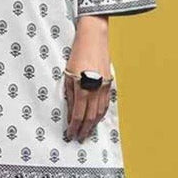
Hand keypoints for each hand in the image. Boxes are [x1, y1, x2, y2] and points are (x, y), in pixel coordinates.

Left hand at [63, 16, 111, 142]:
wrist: (93, 40)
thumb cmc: (77, 55)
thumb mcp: (67, 75)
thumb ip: (69, 94)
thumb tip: (70, 111)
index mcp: (82, 89)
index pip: (78, 115)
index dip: (74, 127)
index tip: (70, 134)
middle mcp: (94, 90)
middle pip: (90, 117)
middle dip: (84, 129)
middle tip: (79, 138)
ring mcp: (104, 87)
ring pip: (99, 112)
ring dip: (93, 124)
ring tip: (87, 132)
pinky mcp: (109, 83)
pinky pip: (105, 103)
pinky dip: (101, 114)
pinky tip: (96, 118)